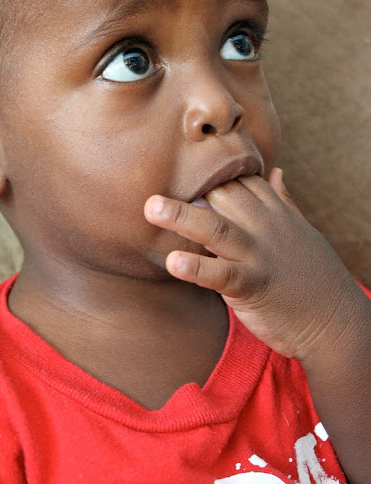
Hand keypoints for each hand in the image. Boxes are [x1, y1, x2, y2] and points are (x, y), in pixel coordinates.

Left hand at [144, 168, 369, 361]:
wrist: (337, 322)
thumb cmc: (314, 276)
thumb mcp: (300, 231)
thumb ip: (283, 201)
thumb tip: (275, 172)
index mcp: (274, 212)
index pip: (239, 179)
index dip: (209, 170)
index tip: (178, 161)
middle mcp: (266, 227)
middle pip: (222, 196)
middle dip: (188, 185)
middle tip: (146, 180)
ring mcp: (259, 255)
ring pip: (217, 229)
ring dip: (182, 217)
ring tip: (151, 209)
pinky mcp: (254, 286)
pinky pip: (221, 274)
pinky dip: (197, 268)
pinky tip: (173, 263)